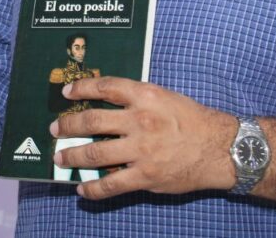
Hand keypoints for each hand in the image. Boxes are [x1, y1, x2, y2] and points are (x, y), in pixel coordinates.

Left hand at [50, 77, 236, 199]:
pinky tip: (83, 188)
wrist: (219, 148)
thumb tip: (107, 103)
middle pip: (92, 121)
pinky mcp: (144, 176)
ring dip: (73, 156)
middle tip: (56, 129)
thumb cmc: (194, 120)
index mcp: (146, 96)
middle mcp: (140, 121)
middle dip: (69, 126)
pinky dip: (92, 188)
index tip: (67, 91)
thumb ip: (138, 100)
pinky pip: (110, 185)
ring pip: (95, 153)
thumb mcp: (166, 98)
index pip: (105, 87)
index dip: (82, 87)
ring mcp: (141, 150)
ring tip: (61, 158)